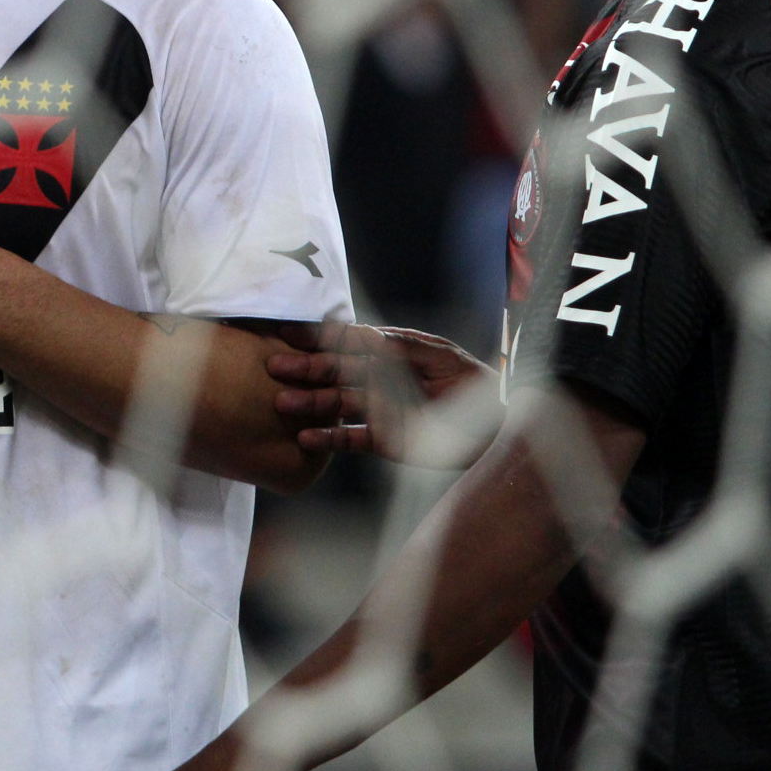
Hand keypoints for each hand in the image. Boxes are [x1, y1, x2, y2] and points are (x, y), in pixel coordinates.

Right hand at [268, 322, 500, 468]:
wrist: (495, 426)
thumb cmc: (471, 382)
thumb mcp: (439, 355)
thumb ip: (401, 346)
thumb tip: (364, 334)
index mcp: (389, 351)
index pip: (348, 340)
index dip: (320, 336)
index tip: (290, 332)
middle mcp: (377, 378)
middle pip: (335, 372)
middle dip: (305, 368)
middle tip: (276, 366)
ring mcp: (377, 409)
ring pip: (335, 404)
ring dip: (309, 403)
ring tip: (283, 404)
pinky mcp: (381, 438)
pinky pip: (349, 438)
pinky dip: (328, 438)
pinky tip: (306, 437)